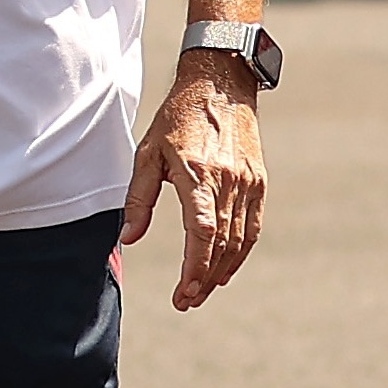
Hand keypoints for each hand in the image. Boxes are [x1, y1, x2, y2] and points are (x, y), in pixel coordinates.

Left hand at [123, 56, 265, 310]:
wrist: (221, 86)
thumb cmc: (177, 119)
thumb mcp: (148, 154)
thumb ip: (139, 198)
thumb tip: (129, 238)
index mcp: (199, 175)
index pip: (201, 233)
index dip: (194, 268)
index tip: (183, 293)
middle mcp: (228, 182)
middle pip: (222, 244)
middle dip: (205, 279)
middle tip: (187, 301)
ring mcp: (248, 183)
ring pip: (240, 240)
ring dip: (222, 271)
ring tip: (203, 291)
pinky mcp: (258, 182)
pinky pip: (253, 226)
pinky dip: (241, 252)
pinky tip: (227, 268)